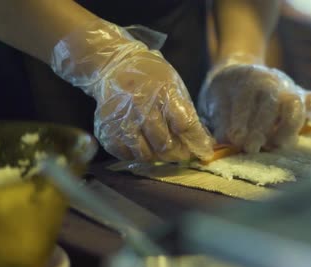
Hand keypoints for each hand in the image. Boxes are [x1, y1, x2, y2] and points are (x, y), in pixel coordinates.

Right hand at [51, 20, 212, 161]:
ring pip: (144, 154)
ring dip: (156, 156)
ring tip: (160, 150)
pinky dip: (135, 155)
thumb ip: (187, 113)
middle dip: (177, 153)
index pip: (184, 125)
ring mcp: (122, 119)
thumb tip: (203, 142)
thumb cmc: (151, 77)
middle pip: (164, 143)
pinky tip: (140, 147)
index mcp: (163, 93)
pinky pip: (124, 154)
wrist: (114, 65)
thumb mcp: (175, 86)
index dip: (195, 141)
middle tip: (181, 155)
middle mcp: (141, 107)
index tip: (202, 150)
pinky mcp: (107, 129)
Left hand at [198, 55, 310, 152]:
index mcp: (247, 79)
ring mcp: (290, 89)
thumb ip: (220, 119)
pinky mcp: (303, 97)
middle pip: (272, 102)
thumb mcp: (214, 101)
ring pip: (296, 104)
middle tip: (251, 148)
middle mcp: (272, 81)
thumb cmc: (225, 93)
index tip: (234, 139)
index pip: (246, 98)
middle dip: (261, 127)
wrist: (239, 72)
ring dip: (287, 127)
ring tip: (277, 145)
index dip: (239, 120)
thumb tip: (226, 141)